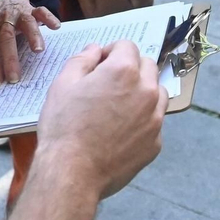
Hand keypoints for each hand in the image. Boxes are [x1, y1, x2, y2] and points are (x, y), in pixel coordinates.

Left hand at [0, 0, 60, 83]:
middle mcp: (2, 18)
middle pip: (6, 38)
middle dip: (10, 58)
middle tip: (14, 78)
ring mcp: (18, 12)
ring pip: (25, 23)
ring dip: (33, 35)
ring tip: (38, 51)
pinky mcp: (32, 8)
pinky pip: (42, 11)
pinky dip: (48, 17)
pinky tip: (55, 27)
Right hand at [38, 39, 166, 197]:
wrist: (72, 173)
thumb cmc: (64, 127)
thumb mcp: (63, 85)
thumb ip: (82, 60)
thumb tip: (95, 50)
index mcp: (124, 71)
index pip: (127, 46)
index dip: (111, 51)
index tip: (100, 63)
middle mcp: (146, 91)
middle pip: (147, 66)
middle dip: (130, 68)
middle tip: (109, 83)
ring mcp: (154, 119)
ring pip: (157, 93)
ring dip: (142, 92)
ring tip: (118, 105)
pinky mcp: (155, 143)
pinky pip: (154, 122)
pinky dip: (142, 120)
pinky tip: (121, 130)